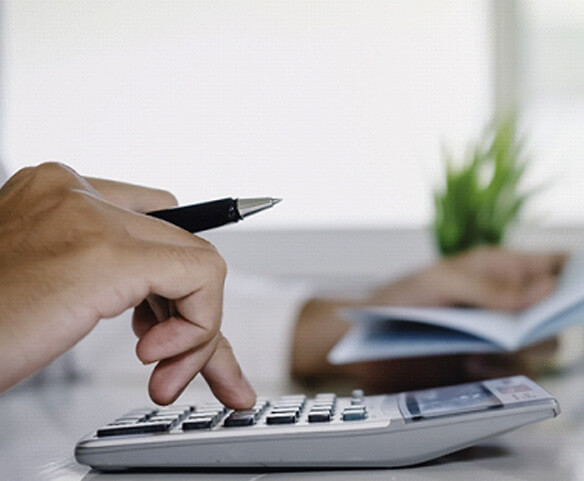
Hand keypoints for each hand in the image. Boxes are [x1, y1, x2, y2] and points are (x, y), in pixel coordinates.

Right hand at [0, 163, 254, 407]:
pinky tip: (157, 359)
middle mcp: (76, 193)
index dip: (175, 281)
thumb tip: (165, 305)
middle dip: (196, 312)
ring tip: (164, 370)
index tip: (172, 322)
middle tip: (177, 361)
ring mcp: (91, 217)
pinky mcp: (107, 254)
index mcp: (59, 196)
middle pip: (180, 245)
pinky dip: (199, 328)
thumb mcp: (53, 287)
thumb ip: (106, 278)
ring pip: (199, 262)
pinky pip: (201, 277)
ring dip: (199, 329)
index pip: (157, 223)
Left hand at [291, 246, 565, 390]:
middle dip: (547, 325)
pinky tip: (470, 365)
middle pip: (553, 313)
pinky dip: (499, 370)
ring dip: (521, 352)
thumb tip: (545, 288)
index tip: (571, 292)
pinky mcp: (483, 363)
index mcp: (495, 269)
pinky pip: (513, 371)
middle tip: (522, 333)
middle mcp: (502, 302)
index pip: (549, 265)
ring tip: (479, 354)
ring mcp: (494, 334)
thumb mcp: (440, 283)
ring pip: (539, 346)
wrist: (366, 343)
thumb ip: (491, 287)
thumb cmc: (397, 299)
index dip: (569, 275)